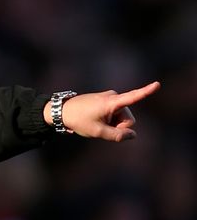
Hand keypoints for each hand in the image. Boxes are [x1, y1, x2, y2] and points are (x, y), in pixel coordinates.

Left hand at [43, 81, 159, 141]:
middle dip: (119, 126)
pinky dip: (109, 120)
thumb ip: (117, 135)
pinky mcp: (106, 100)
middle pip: (128, 119)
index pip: (133, 96)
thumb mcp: (97, 131)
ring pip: (121, 118)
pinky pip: (115, 114)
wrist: (62, 111)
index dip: (146, 91)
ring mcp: (109, 98)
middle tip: (100, 127)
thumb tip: (133, 135)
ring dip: (113, 124)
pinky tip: (96, 120)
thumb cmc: (78, 120)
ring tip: (96, 122)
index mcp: (111, 102)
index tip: (157, 84)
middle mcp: (113, 96)